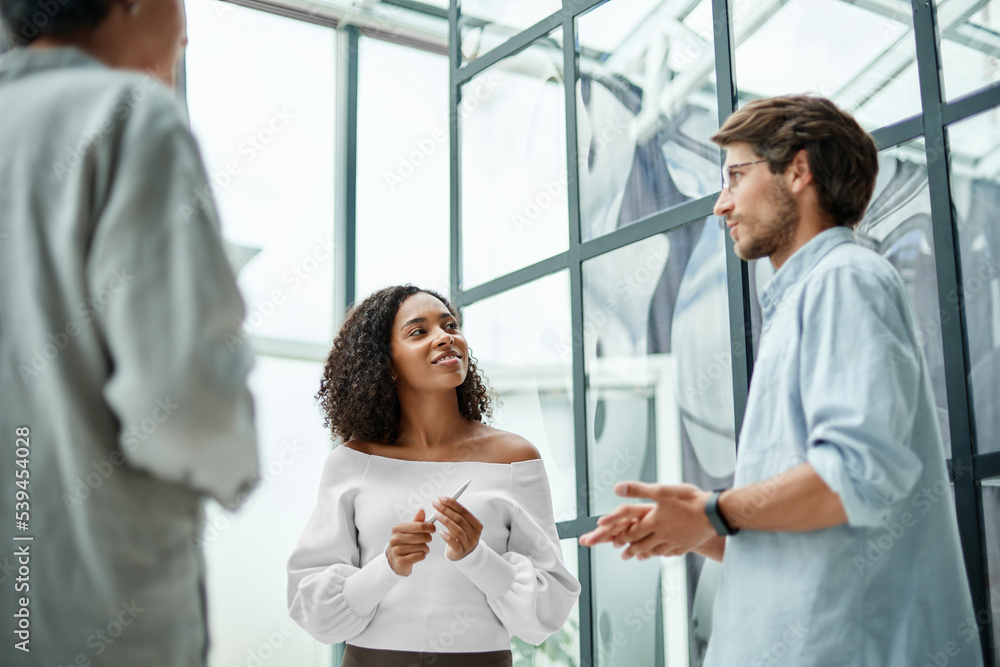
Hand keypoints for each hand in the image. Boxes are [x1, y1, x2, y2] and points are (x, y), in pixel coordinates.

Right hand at [387, 509, 435, 575]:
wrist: (394, 560)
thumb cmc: (404, 543)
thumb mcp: (409, 531)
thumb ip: (417, 522)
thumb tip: (422, 510)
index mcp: (397, 528)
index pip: (420, 526)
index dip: (430, 527)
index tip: (433, 529)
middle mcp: (395, 539)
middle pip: (422, 537)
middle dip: (428, 538)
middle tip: (428, 540)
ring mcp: (397, 551)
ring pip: (422, 547)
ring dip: (425, 548)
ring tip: (422, 548)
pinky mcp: (401, 561)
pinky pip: (420, 556)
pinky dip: (423, 555)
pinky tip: (418, 555)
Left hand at [432, 495, 482, 560]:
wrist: (462, 554)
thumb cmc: (459, 536)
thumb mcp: (460, 525)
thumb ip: (454, 514)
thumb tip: (441, 499)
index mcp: (476, 524)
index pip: (463, 511)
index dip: (452, 503)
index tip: (441, 497)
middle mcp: (475, 534)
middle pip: (460, 519)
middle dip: (446, 509)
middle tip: (435, 504)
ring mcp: (469, 544)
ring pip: (457, 530)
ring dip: (445, 520)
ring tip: (435, 514)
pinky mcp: (461, 552)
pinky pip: (454, 543)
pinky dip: (447, 536)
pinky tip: (440, 531)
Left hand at [582, 482, 716, 559]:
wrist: (714, 514)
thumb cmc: (688, 501)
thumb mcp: (660, 490)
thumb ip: (637, 490)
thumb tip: (617, 489)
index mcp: (654, 522)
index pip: (634, 532)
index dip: (622, 537)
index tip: (615, 542)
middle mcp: (663, 535)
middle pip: (643, 545)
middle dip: (631, 550)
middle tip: (624, 555)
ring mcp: (676, 542)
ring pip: (657, 551)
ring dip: (646, 555)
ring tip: (640, 557)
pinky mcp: (688, 544)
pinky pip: (673, 553)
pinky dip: (666, 555)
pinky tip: (666, 554)